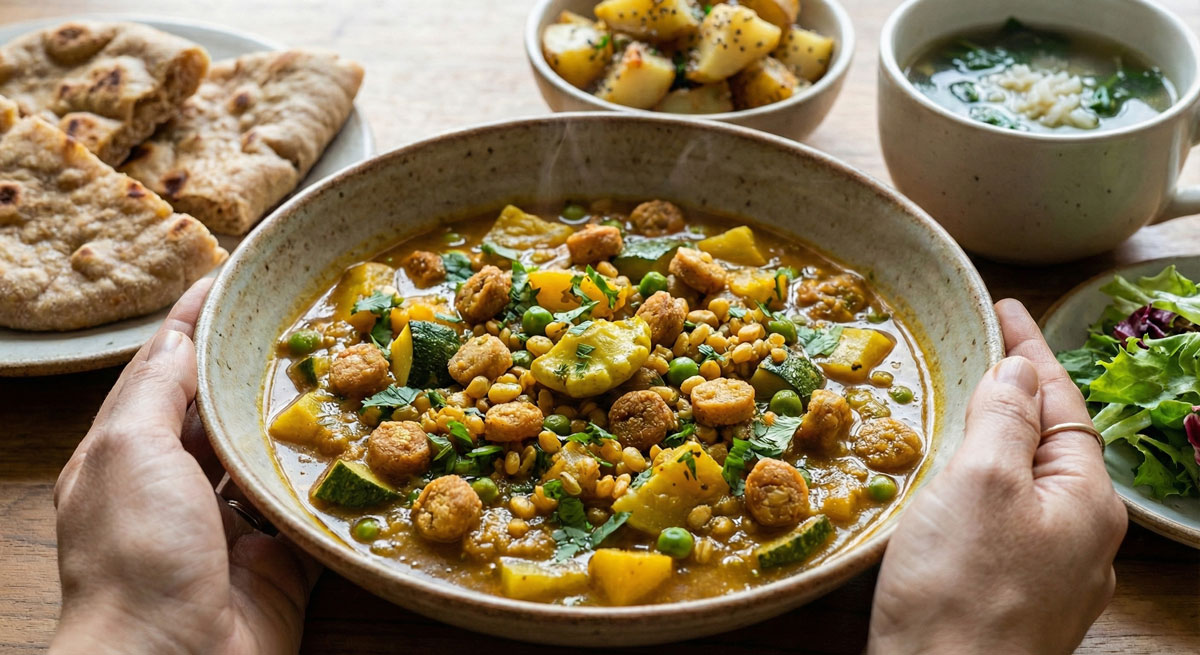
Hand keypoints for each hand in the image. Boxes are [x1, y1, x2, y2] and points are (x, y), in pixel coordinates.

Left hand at [50, 279, 320, 654]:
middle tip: (310, 318)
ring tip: (347, 368)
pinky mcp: (279, 557)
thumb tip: (178, 336)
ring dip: (300, 420)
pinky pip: (310, 507)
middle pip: (222, 408)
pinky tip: (364, 443)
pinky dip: (333, 481)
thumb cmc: (137, 552)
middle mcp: (178, 485)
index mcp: (129, 455)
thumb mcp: (128, 452)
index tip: (236, 277)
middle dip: (258, 365)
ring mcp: (230, 523)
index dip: (196, 322)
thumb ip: (156, 392)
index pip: (165, 369)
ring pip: (269, 454)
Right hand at [867, 299, 1126, 654]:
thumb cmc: (960, 586)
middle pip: (1050, 444)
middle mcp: (1082, 540)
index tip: (1004, 306)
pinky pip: (1005, 524)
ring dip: (995, 444)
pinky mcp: (1012, 600)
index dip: (1031, 349)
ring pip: (1026, 488)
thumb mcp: (980, 482)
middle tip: (976, 354)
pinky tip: (951, 492)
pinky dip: (980, 490)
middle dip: (1016, 397)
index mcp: (1086, 502)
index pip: (1062, 402)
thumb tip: (1020, 369)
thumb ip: (1005, 418)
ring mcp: (1050, 576)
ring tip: (959, 411)